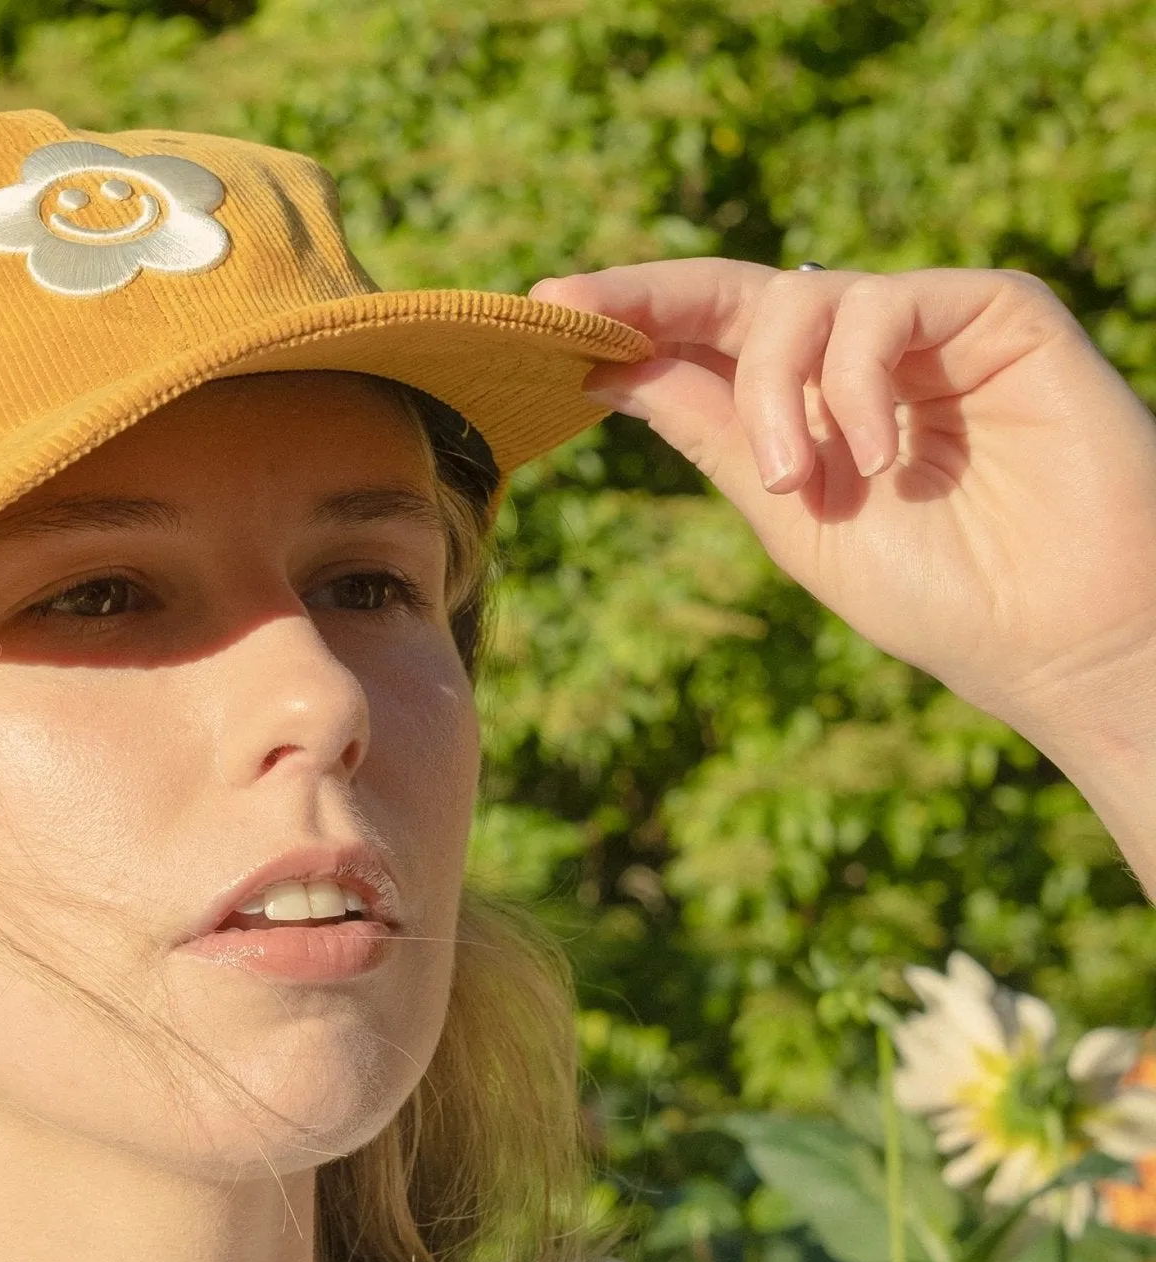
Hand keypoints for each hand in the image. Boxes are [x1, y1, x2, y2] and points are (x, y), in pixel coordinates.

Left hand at [529, 260, 1155, 887]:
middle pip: (737, 296)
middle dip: (648, 299)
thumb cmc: (933, 591)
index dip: (631, 320)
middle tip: (569, 313)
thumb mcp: (788, 512)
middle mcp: (861, 355)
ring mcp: (926, 327)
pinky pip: (883, 306)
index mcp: (809, 404)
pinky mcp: (994, 310)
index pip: (709, 340)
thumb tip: (615, 367)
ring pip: (801, 302)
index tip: (542, 318)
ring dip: (776, 394)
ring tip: (804, 481)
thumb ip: (715, 432)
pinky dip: (855, 383)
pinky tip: (878, 456)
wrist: (1051, 634)